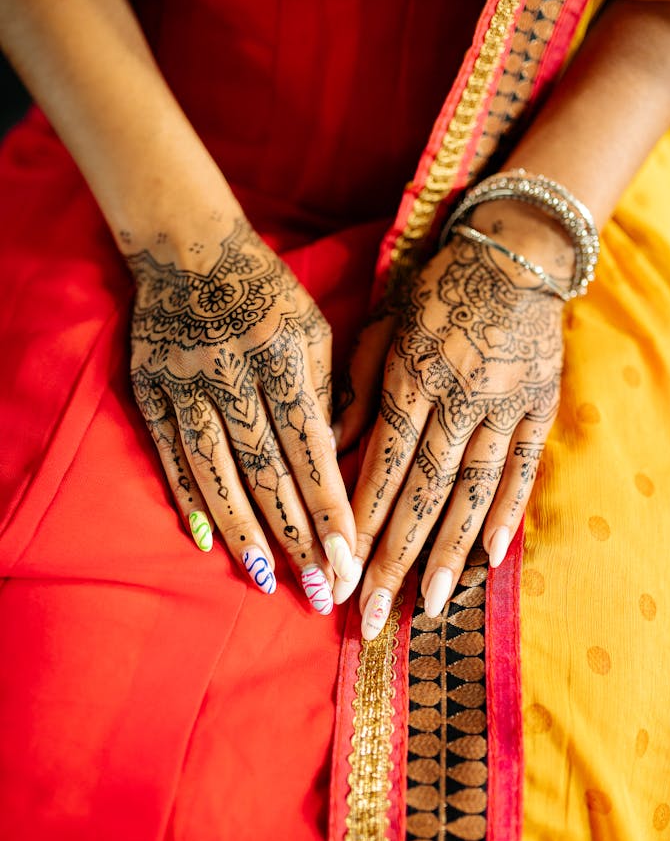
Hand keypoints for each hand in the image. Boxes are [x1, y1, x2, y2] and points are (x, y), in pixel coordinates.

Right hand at [127, 214, 356, 612]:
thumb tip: (338, 462)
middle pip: (264, 468)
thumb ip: (329, 393)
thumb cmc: (268, 292)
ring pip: (214, 471)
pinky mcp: (149, 389)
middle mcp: (231, 370)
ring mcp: (184, 381)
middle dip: (295, 534)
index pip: (310, 444)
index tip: (348, 559)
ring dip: (242, 531)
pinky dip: (189, 501)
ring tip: (266, 581)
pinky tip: (207, 542)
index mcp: (283, 353)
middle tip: (317, 590)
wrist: (188, 249)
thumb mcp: (314, 328)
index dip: (329, 505)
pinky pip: (170, 455)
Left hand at [338, 233, 563, 637]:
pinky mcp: (539, 407)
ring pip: (472, 491)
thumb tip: (327, 448)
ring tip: (432, 607)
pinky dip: (507, 512)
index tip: (340, 575)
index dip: (361, 526)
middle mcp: (456, 399)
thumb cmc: (436, 290)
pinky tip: (490, 556)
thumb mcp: (383, 326)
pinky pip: (522, 468)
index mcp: (411, 378)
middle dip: (395, 560)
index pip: (382, 467)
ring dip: (449, 552)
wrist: (515, 254)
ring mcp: (503, 406)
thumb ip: (356, 389)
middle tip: (374, 616)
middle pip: (423, 492)